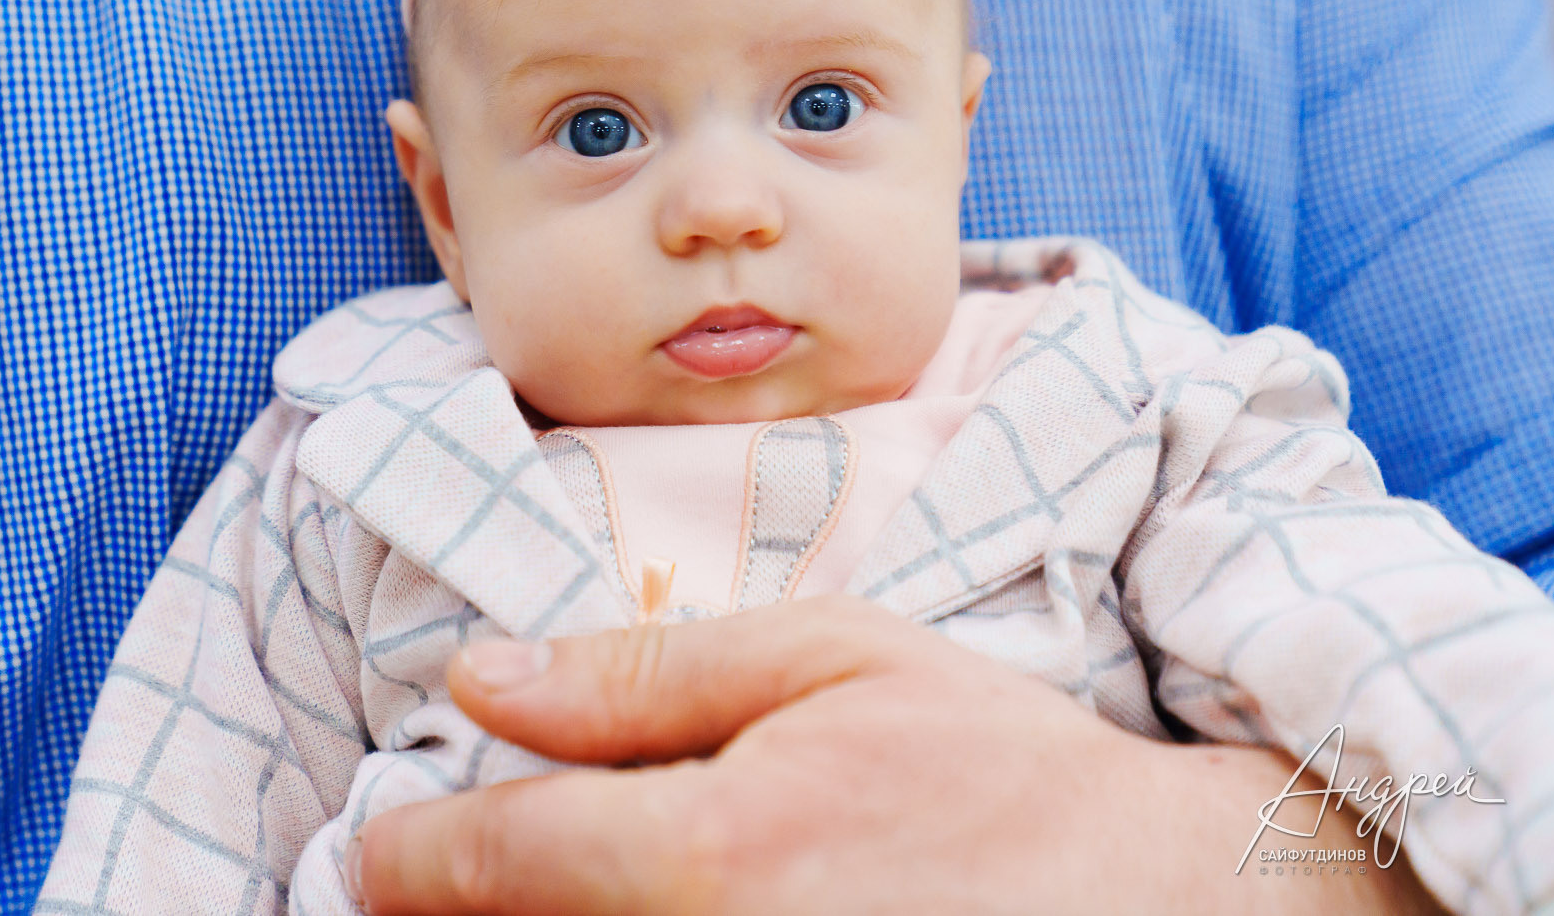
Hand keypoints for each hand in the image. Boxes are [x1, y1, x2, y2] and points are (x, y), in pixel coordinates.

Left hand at [348, 595, 1446, 914]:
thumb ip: (640, 674)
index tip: (380, 849)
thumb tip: (480, 679)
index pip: (487, 861)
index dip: (406, 855)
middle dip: (460, 913)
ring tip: (568, 897)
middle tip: (456, 882)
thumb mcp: (831, 662)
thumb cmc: (999, 767)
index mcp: (715, 852)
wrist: (1173, 908)